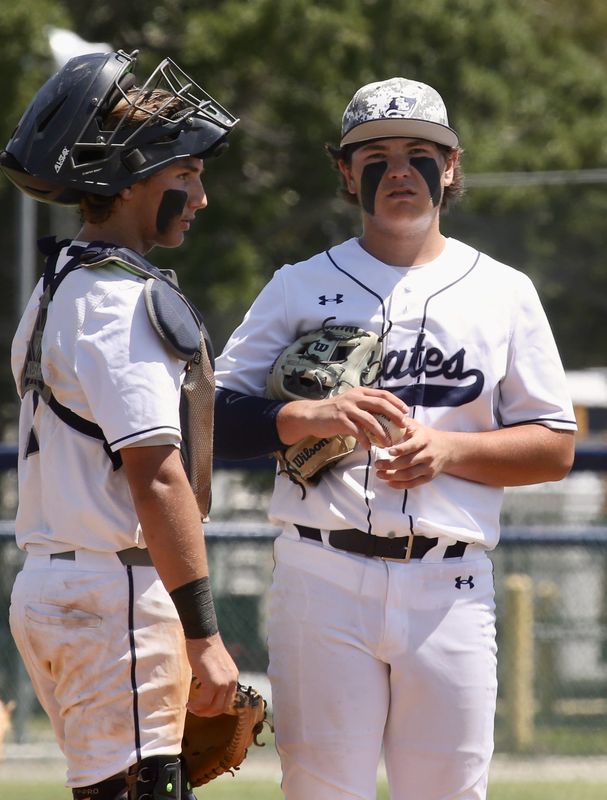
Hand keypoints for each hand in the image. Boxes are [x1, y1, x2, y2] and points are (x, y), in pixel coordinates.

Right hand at [186, 633, 238, 716]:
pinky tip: (189, 703)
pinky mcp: (213, 683)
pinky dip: (196, 706)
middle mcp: (232, 681)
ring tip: (191, 708)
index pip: (228, 700)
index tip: (204, 706)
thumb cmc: (205, 648)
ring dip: (201, 711)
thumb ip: (217, 677)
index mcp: (233, 677)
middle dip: (208, 712)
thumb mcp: (216, 665)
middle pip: (222, 707)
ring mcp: (223, 683)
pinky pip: (204, 703)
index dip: (215, 707)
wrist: (202, 637)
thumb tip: (208, 689)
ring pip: (214, 708)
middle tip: (196, 710)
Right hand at [277, 387, 408, 448]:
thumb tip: (387, 416)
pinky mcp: (340, 420)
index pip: (383, 394)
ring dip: (381, 433)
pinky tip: (368, 448)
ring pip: (371, 420)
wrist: (312, 415)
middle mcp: (355, 397)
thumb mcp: (351, 404)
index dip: (397, 403)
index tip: (406, 412)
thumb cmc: (335, 412)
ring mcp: (347, 408)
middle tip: (403, 426)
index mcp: (360, 392)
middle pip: (381, 404)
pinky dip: (365, 441)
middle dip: (394, 416)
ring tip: (388, 443)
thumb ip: (366, 407)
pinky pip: (357, 432)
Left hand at [374, 417, 450, 488]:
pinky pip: (413, 484)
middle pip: (408, 463)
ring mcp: (428, 468)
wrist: (447, 449)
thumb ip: (402, 423)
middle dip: (390, 465)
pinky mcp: (428, 477)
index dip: (401, 449)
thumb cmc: (426, 436)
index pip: (412, 446)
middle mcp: (427, 455)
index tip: (388, 451)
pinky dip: (400, 485)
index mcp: (424, 440)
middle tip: (377, 464)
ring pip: (409, 475)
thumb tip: (385, 416)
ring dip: (392, 476)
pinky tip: (389, 482)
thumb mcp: (417, 427)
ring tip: (379, 474)